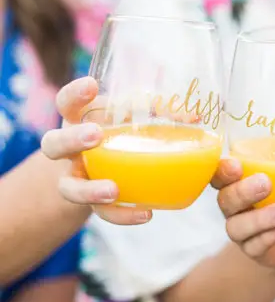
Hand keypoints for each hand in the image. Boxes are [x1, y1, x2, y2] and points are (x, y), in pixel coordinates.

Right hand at [41, 77, 154, 224]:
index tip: (91, 85)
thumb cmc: (120, 133)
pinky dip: (122, 215)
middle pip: (53, 144)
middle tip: (95, 135)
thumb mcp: (133, 119)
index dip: (74, 94)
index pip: (66, 103)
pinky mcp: (92, 203)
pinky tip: (145, 213)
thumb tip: (194, 117)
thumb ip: (159, 114)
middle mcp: (70, 150)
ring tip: (113, 189)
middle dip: (72, 140)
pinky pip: (102, 214)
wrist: (103, 168)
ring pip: (68, 188)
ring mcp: (77, 178)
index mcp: (78, 121)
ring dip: (89, 190)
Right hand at [213, 162, 274, 269]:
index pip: (219, 175)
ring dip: (259, 218)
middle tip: (266, 183)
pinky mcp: (254, 250)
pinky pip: (253, 247)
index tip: (235, 166)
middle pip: (226, 200)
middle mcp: (233, 207)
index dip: (222, 171)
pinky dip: (268, 236)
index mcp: (237, 183)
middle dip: (243, 191)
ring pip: (236, 227)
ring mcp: (241, 231)